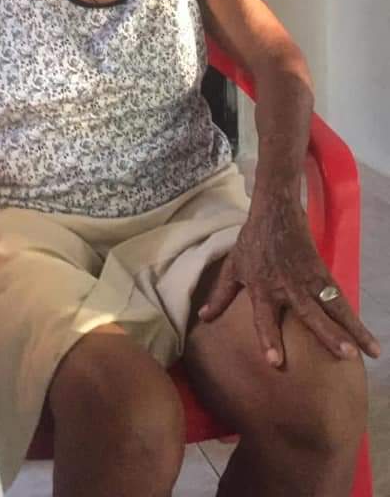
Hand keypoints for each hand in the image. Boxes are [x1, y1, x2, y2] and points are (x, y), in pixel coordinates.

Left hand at [198, 196, 380, 366]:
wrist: (275, 210)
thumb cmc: (252, 240)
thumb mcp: (233, 266)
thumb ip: (221, 294)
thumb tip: (204, 317)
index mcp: (262, 288)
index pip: (264, 318)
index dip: (269, 339)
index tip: (276, 363)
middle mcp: (287, 287)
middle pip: (309, 314)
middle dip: (328, 335)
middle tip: (345, 354)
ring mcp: (307, 279)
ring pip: (332, 307)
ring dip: (351, 328)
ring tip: (368, 351)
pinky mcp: (321, 272)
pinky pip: (339, 298)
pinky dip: (354, 316)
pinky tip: (367, 337)